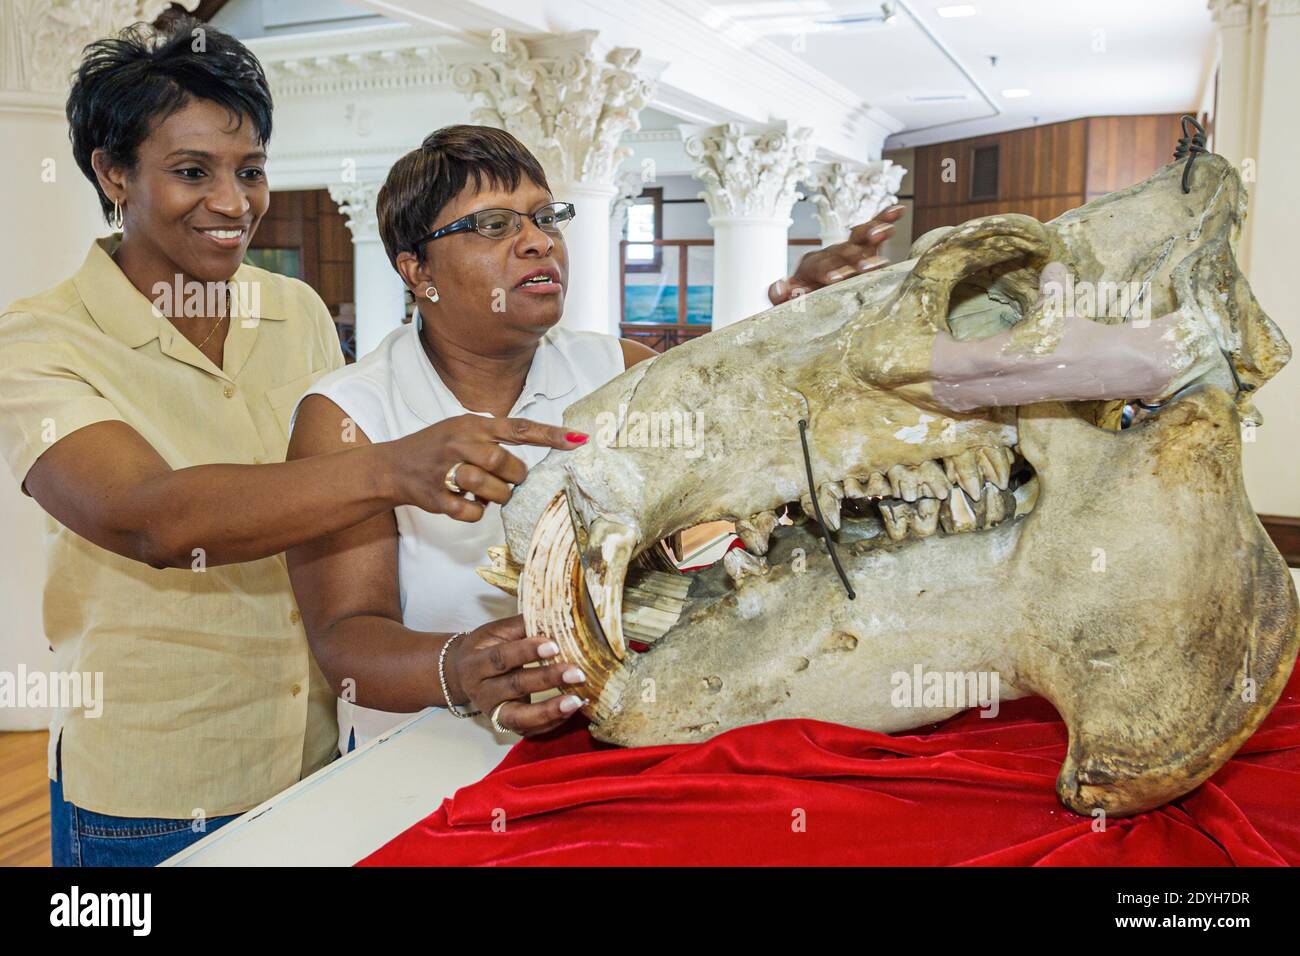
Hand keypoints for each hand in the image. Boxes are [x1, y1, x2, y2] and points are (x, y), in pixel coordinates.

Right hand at [385, 414, 586, 521]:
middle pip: (505, 462)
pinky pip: (471, 512)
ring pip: (491, 487)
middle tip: (510, 481)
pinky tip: (468, 504)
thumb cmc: (436, 449)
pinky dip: (476, 512)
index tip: (577, 440)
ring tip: (488, 494)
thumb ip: (493, 438)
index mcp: (472, 426)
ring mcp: (446, 470)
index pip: (519, 428)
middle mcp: (460, 444)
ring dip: (497, 496)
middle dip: (515, 477)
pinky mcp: (436, 496)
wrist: (392, 467)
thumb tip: (529, 459)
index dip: (550, 435)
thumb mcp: (463, 430)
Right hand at [446, 615, 586, 735]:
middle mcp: (481, 691)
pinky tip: (572, 709)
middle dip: (547, 679)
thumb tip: (555, 616)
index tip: (554, 646)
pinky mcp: (505, 725)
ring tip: (576, 701)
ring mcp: (492, 712)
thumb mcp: (496, 631)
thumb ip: (522, 625)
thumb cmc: (485, 647)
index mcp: (475, 663)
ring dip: (550, 710)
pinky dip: (552, 722)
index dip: (526, 652)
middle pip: (514, 686)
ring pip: (519, 717)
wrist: (462, 675)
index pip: (501, 658)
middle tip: (577, 673)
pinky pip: (529, 729)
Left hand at [768, 204, 905, 304]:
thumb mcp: (786, 300)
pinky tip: (897, 210)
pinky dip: (885, 218)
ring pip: (859, 238)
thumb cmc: (802, 300)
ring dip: (871, 235)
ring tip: (883, 233)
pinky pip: (874, 229)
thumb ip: (778, 295)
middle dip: (853, 259)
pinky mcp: (866, 248)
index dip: (826, 271)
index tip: (833, 279)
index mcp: (812, 265)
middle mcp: (831, 253)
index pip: (819, 266)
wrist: (813, 294)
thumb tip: (778, 286)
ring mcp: (849, 249)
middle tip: (863, 268)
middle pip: (843, 253)